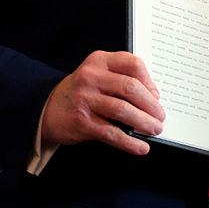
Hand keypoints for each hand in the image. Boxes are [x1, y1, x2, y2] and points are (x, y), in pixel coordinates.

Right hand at [42, 51, 164, 155]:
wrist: (48, 109)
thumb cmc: (81, 92)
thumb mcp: (97, 75)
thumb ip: (121, 79)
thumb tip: (152, 99)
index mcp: (99, 61)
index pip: (133, 64)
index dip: (150, 81)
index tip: (157, 95)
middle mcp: (91, 76)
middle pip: (131, 88)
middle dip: (151, 105)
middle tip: (160, 117)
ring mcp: (85, 99)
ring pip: (124, 110)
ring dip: (144, 123)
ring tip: (154, 130)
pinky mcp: (82, 122)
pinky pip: (112, 133)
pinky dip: (130, 142)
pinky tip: (140, 147)